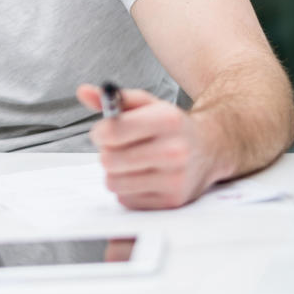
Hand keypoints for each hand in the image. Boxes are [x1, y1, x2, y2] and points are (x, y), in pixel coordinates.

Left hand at [76, 84, 220, 209]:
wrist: (210, 148)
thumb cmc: (171, 125)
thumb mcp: (146, 104)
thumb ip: (114, 98)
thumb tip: (83, 92)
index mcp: (167, 120)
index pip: (112, 132)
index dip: (100, 132)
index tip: (104, 132)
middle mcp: (174, 150)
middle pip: (109, 160)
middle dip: (106, 152)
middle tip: (117, 148)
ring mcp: (175, 179)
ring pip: (114, 182)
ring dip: (115, 173)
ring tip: (130, 162)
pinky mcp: (172, 201)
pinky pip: (126, 200)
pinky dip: (127, 189)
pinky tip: (142, 177)